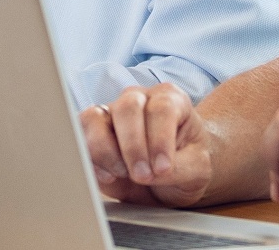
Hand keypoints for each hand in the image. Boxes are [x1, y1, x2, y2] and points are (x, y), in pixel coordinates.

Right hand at [82, 84, 211, 206]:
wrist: (173, 178)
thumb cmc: (188, 164)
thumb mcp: (198, 170)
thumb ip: (180, 168)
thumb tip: (151, 172)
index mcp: (170, 99)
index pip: (161, 109)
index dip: (160, 139)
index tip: (163, 168)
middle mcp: (138, 100)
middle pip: (127, 107)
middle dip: (133, 146)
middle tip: (143, 176)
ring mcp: (112, 114)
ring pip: (96, 117)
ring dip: (107, 150)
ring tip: (123, 173)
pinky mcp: (92, 133)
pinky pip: (80, 136)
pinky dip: (90, 158)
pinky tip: (108, 176)